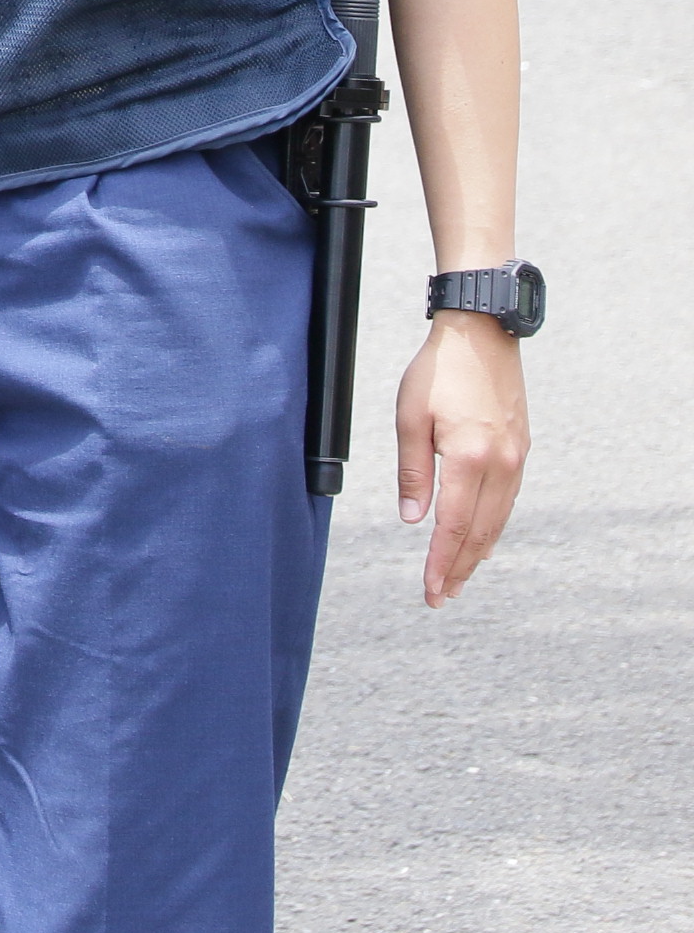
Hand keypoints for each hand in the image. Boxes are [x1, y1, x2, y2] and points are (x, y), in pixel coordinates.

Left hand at [396, 313, 528, 606]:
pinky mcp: (521, 449)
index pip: (453, 527)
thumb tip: (412, 518)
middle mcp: (501, 465)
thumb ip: (413, 472)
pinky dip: (492, 525)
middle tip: (443, 597)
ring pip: (498, 520)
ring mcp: (516, 458)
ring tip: (460, 577)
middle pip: (480, 532)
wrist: (481, 335)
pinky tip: (481, 537)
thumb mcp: (410, 419)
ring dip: (477, 552)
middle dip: (460, 568)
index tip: (431, 591)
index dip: (441, 563)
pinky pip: (508, 500)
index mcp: (470, 459)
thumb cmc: (438, 372)